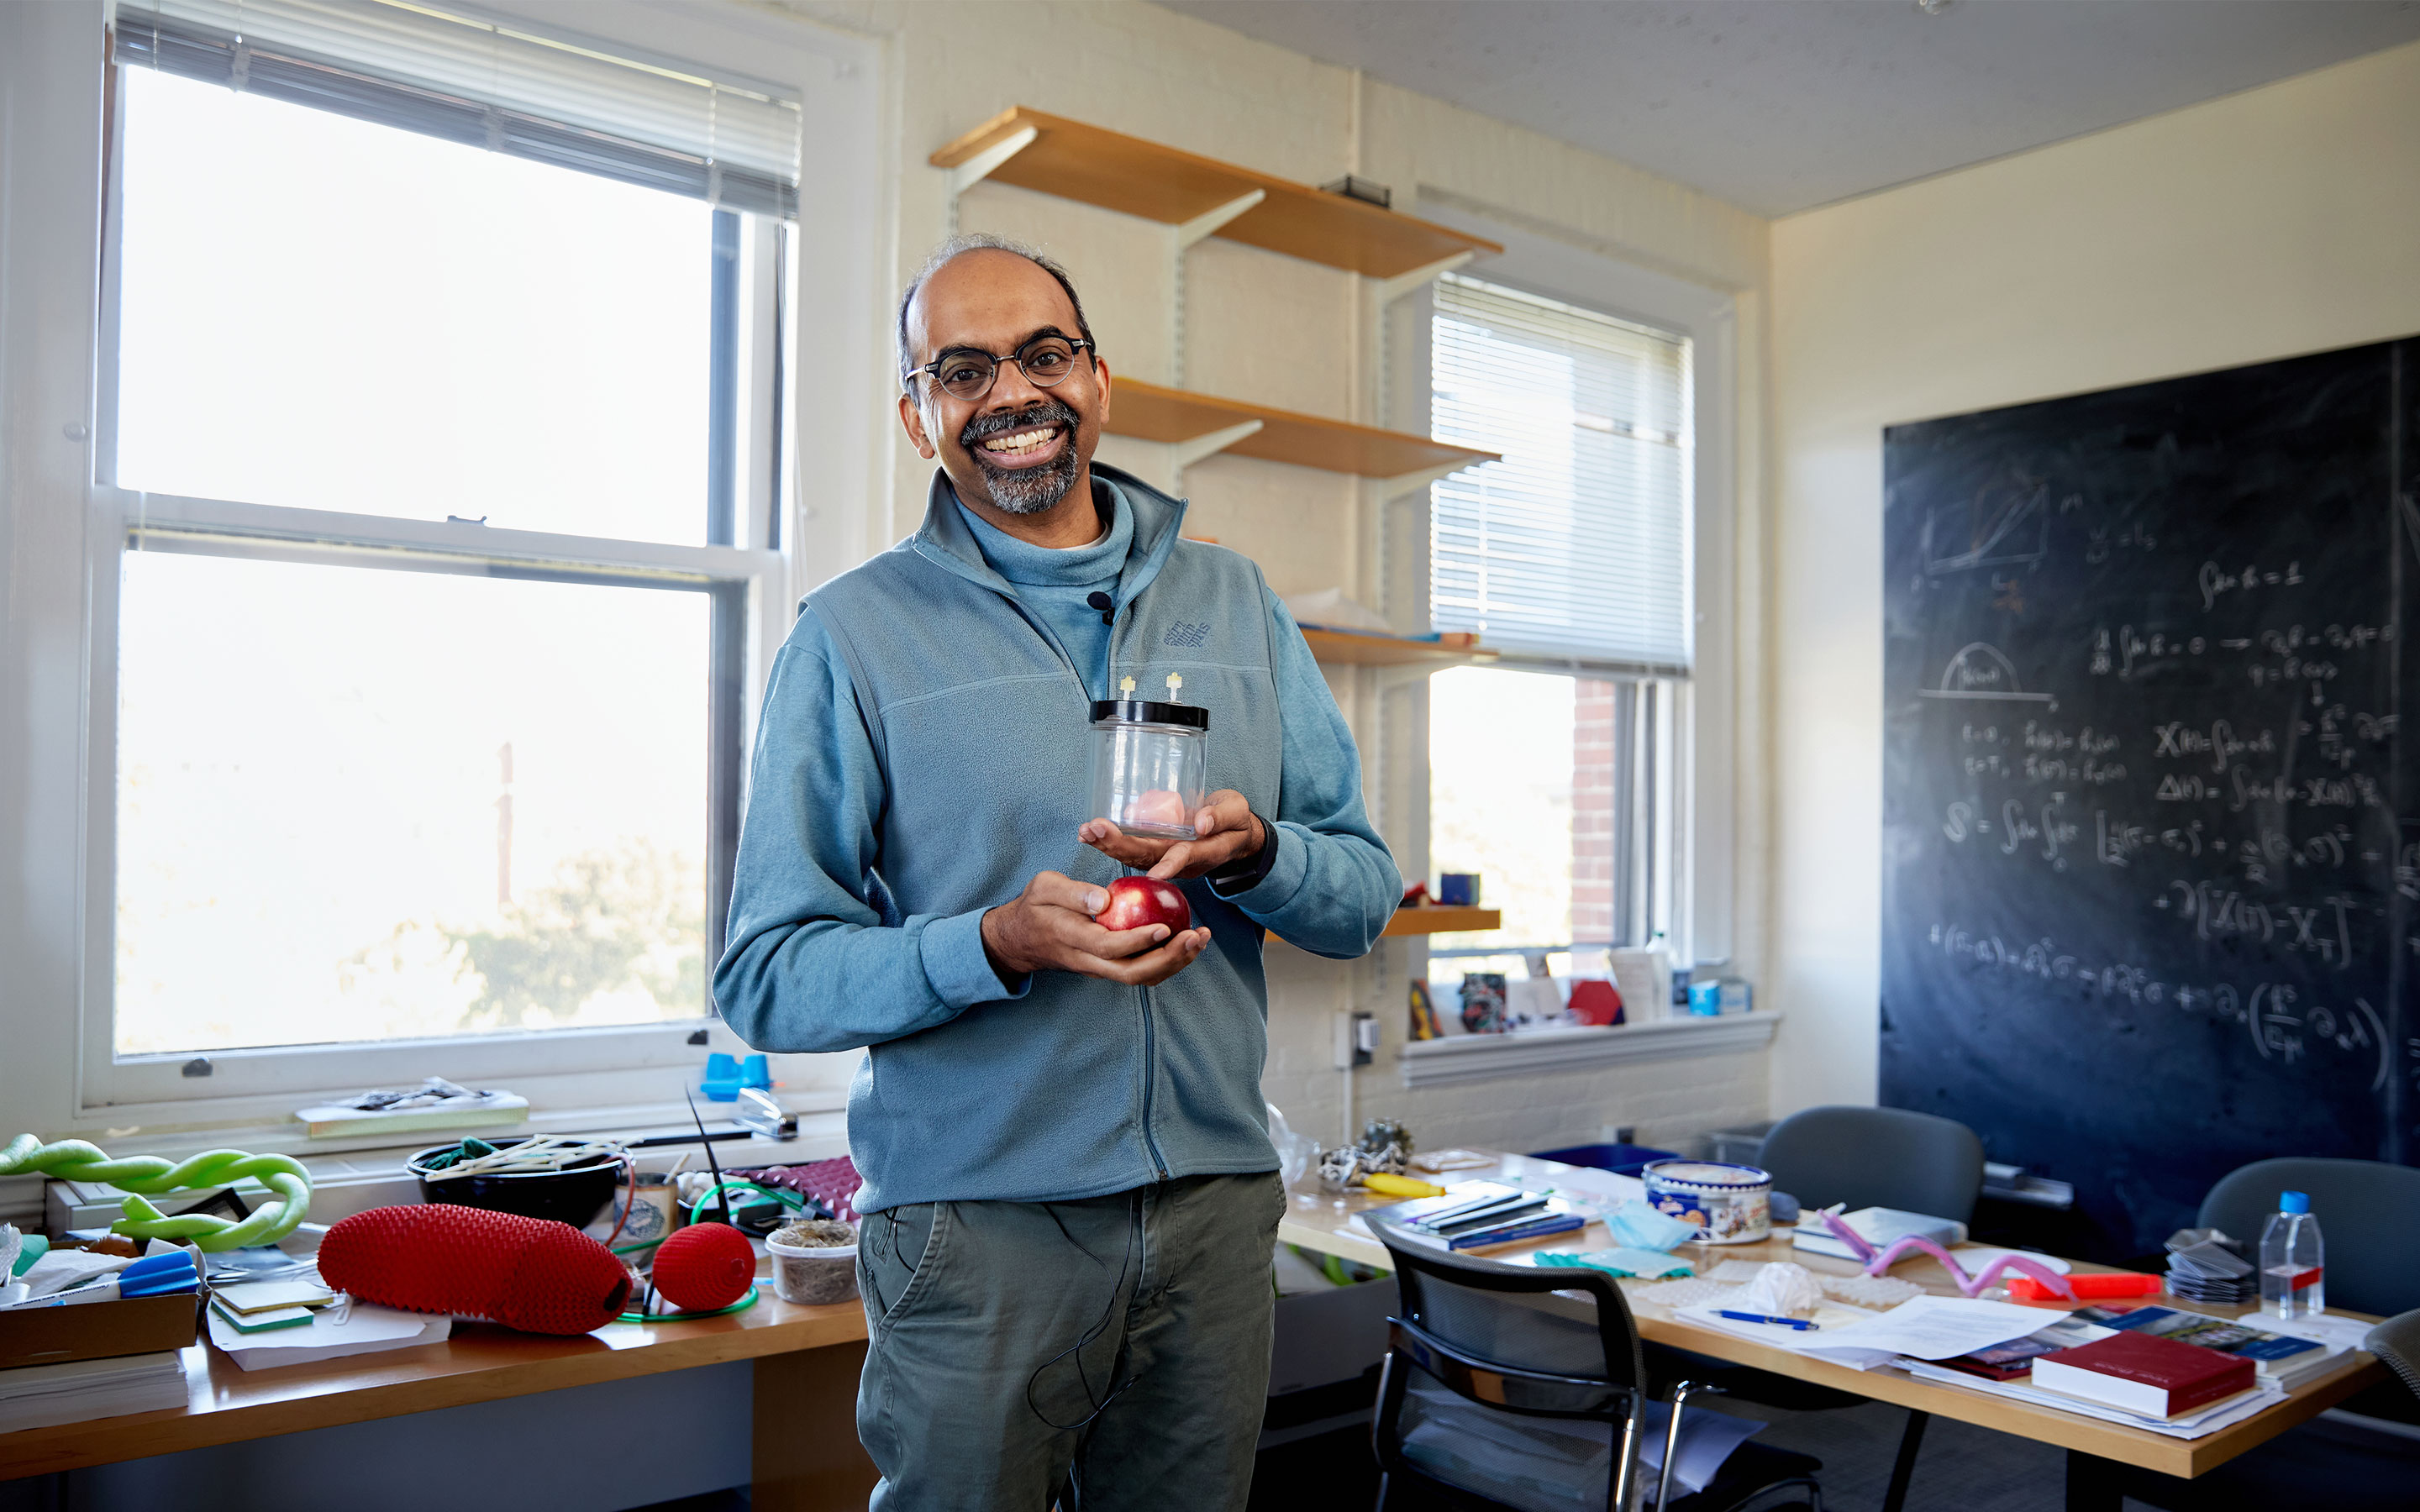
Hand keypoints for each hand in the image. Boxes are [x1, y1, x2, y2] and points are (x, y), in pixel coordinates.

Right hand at [980, 870, 1211, 985]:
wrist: (1021, 939)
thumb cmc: (1036, 906)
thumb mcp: (1044, 888)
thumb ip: (1073, 893)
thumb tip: (1104, 900)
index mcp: (1073, 939)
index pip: (1108, 947)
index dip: (1137, 941)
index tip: (1164, 927)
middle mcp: (1089, 962)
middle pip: (1132, 972)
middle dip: (1168, 959)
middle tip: (1196, 936)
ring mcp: (1100, 969)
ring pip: (1140, 977)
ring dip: (1174, 963)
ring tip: (1201, 939)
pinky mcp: (1109, 968)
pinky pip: (1142, 972)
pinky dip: (1168, 962)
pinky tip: (1187, 942)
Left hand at [1079, 789, 1265, 880]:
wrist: (1233, 834)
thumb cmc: (1235, 822)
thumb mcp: (1237, 812)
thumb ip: (1221, 816)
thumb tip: (1201, 822)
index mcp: (1203, 852)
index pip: (1185, 856)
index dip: (1170, 864)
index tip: (1155, 873)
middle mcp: (1179, 859)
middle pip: (1147, 858)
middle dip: (1119, 845)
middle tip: (1095, 830)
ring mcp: (1166, 856)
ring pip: (1134, 856)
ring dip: (1108, 845)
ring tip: (1086, 832)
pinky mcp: (1157, 849)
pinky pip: (1132, 849)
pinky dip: (1110, 841)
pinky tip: (1091, 833)